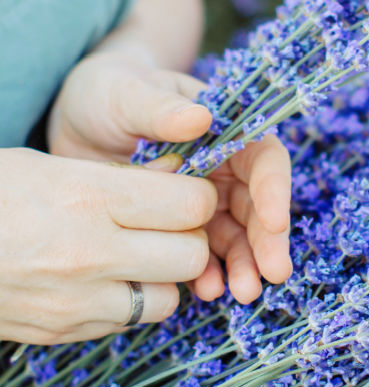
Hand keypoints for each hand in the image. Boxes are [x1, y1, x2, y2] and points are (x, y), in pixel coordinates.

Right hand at [0, 148, 215, 343]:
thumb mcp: (53, 164)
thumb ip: (122, 177)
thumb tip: (181, 174)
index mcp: (88, 196)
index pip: (190, 203)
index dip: (196, 196)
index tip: (183, 192)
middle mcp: (89, 252)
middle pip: (191, 255)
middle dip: (189, 238)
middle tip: (167, 227)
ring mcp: (75, 299)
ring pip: (168, 299)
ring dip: (163, 278)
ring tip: (135, 257)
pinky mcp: (62, 331)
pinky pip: (127, 322)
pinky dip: (127, 303)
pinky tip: (102, 280)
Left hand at [48, 52, 291, 302]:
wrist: (75, 121)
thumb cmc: (108, 93)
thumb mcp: (128, 94)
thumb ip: (161, 108)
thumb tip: (201, 118)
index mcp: (225, 130)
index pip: (263, 159)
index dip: (274, 190)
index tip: (274, 222)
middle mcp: (223, 167)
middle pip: (258, 206)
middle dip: (267, 241)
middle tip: (272, 274)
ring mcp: (203, 200)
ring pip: (236, 236)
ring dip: (244, 264)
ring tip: (241, 293)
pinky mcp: (178, 227)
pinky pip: (202, 254)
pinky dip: (208, 273)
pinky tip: (205, 291)